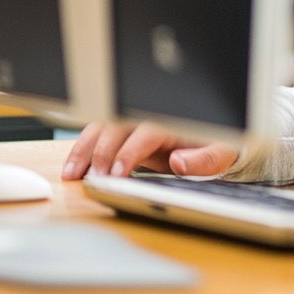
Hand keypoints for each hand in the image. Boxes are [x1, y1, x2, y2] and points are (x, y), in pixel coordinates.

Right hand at [61, 120, 238, 180]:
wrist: (215, 138)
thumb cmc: (218, 145)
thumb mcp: (221, 153)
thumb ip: (204, 160)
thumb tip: (178, 162)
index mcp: (174, 119)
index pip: (145, 132)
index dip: (128, 152)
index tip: (115, 173)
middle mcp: (151, 116)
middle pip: (118, 127)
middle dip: (101, 152)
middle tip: (91, 178)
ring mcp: (135, 122)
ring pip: (103, 127)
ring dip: (84, 149)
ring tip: (72, 174)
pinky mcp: (124, 132)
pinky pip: (99, 135)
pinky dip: (82, 150)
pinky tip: (72, 168)